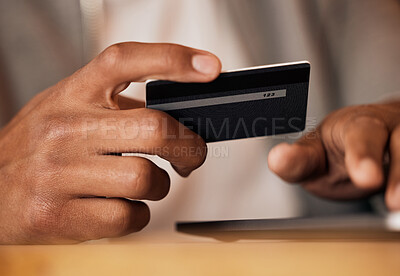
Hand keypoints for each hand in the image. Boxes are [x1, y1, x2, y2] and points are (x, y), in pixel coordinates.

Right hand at [0, 42, 220, 243]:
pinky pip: (128, 216)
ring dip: (159, 187)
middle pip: (155, 128)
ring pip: (146, 178)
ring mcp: (58, 172)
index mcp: (73, 94)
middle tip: (191, 156)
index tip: (209, 68)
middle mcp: (65, 127)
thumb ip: (117, 107)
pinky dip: (137, 215)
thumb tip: (180, 114)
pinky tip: (118, 207)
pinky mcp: (57, 215)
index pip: (125, 61)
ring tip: (143, 185)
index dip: (173, 58)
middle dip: (190, 148)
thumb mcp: (70, 110)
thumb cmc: (40, 148)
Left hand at [268, 101, 399, 209]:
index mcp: (358, 125)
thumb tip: (278, 159)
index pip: (362, 135)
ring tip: (398, 207)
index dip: (365, 155)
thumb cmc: (340, 147)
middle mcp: (391, 128)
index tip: (366, 177)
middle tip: (393, 199)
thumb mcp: (316, 152)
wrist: (370, 141)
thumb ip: (300, 160)